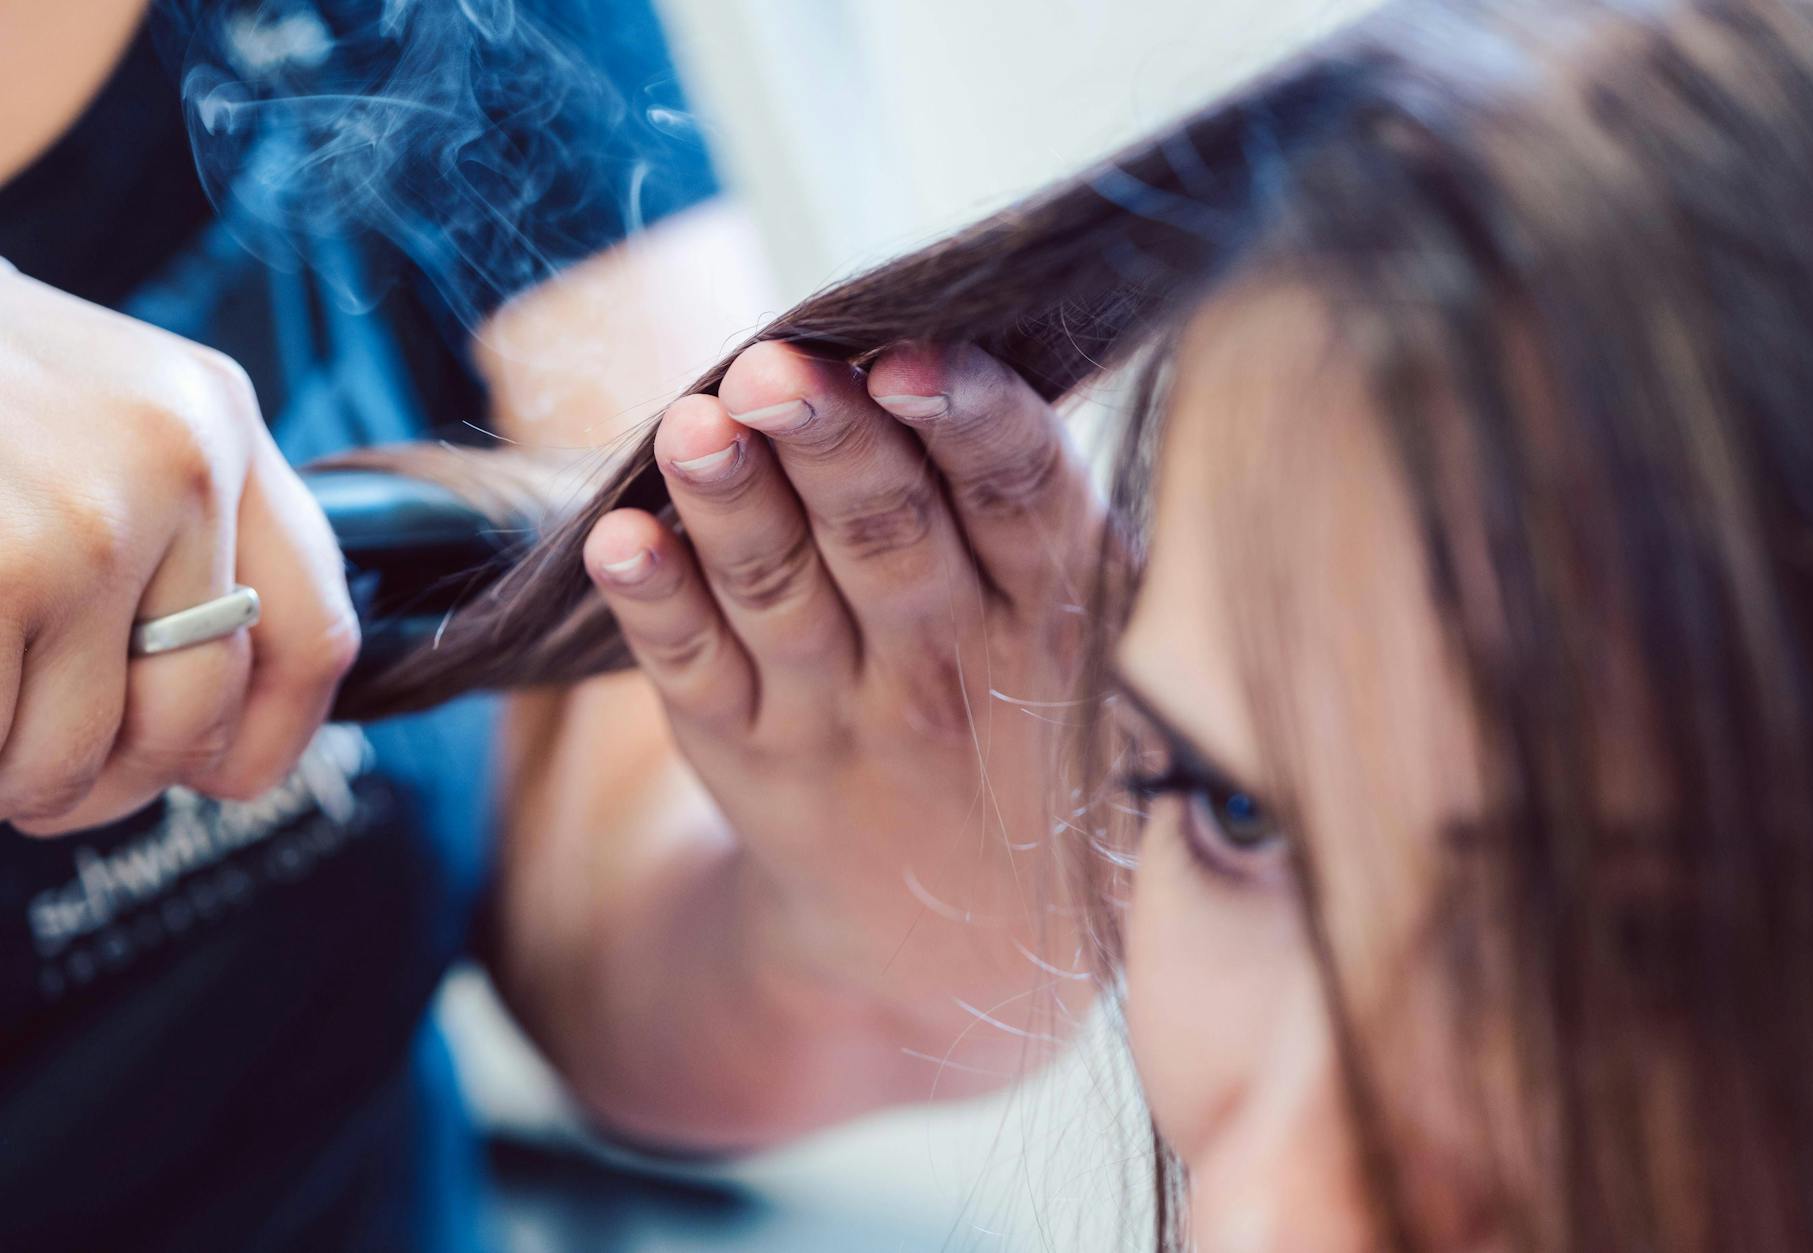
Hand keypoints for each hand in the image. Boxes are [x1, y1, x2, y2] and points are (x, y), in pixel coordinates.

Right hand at [0, 268, 357, 834]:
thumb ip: (168, 528)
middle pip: (190, 717)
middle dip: (103, 779)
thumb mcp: (87, 407)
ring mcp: (84, 522)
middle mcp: (177, 465)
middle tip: (36, 773)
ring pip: (71, 753)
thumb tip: (203, 730)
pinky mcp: (1, 571)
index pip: (313, 630)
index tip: (224, 779)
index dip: (271, 738)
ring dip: (7, 771)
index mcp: (216, 418)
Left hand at [582, 340, 1099, 1038]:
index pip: (1014, 499)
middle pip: (885, 537)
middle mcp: (945, 664)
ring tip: (691, 425)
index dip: (966, 424)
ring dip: (733, 506)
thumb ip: (1061, 536)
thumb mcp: (1110, 661)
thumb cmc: (1042, 744)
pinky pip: (698, 675)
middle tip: (772, 370)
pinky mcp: (752, 754)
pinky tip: (618, 539)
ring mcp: (841, 714)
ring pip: (782, 594)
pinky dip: (656, 608)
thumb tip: (1002, 354)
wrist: (963, 948)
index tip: (909, 362)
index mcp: (1049, 616)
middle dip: (828, 445)